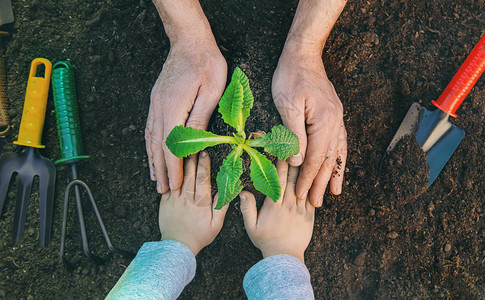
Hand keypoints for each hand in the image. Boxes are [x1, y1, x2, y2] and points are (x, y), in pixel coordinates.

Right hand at [145, 36, 226, 193]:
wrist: (189, 41)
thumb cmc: (206, 63)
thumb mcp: (211, 92)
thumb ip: (200, 119)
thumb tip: (193, 145)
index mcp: (174, 108)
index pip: (171, 146)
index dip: (174, 168)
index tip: (175, 185)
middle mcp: (160, 108)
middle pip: (158, 146)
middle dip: (162, 170)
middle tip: (164, 191)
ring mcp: (155, 104)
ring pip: (151, 139)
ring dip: (153, 160)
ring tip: (156, 179)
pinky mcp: (157, 100)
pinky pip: (150, 128)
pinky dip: (150, 145)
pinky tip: (151, 153)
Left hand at [159, 151, 228, 255]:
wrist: (177, 246)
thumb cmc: (199, 236)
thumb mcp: (216, 224)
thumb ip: (222, 206)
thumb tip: (229, 191)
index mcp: (200, 202)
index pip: (203, 178)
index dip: (204, 164)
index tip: (206, 153)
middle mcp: (186, 198)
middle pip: (189, 173)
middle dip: (192, 158)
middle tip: (194, 144)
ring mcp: (174, 199)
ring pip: (177, 177)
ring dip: (181, 163)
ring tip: (183, 149)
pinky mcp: (164, 202)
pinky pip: (166, 184)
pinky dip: (169, 174)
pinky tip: (171, 165)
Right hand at [240, 161, 314, 262]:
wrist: (284, 256)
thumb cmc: (266, 241)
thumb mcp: (251, 226)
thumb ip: (247, 208)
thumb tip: (243, 191)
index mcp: (274, 204)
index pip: (278, 179)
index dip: (280, 164)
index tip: (280, 151)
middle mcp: (288, 203)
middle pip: (292, 178)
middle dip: (293, 161)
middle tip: (296, 146)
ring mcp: (301, 208)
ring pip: (304, 185)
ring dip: (305, 169)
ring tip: (307, 154)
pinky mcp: (310, 214)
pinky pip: (313, 196)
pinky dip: (314, 185)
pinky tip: (316, 174)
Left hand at [272, 44, 346, 206]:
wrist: (303, 54)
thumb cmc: (291, 77)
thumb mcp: (287, 105)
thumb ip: (293, 136)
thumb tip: (296, 162)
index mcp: (324, 122)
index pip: (314, 157)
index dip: (307, 177)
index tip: (301, 194)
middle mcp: (335, 122)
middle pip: (327, 159)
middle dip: (321, 182)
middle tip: (316, 203)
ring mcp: (336, 118)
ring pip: (336, 152)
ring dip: (333, 173)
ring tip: (334, 192)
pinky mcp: (333, 115)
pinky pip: (339, 141)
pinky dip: (338, 157)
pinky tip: (337, 165)